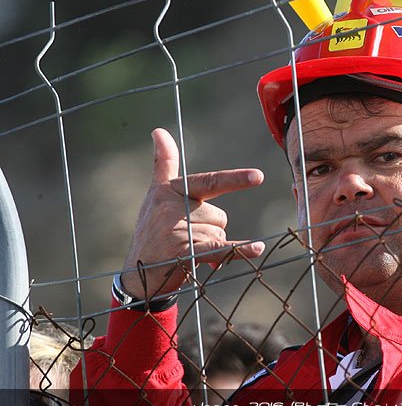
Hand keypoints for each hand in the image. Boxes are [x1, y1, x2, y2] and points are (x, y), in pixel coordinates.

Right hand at [120, 128, 264, 298]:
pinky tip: (257, 248)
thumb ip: (164, 164)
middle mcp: (172, 208)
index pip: (209, 183)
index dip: (235, 180)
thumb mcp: (156, 195)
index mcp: (170, 191)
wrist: (138, 275)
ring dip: (210, 246)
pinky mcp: (184, 252)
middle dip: (211, 230)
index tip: (259, 176)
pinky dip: (239, 250)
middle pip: (219, 216)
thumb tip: (160, 131)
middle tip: (186, 239)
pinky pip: (220, 248)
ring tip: (185, 253)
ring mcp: (178, 230)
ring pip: (220, 234)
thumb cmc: (151, 231)